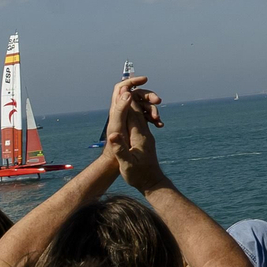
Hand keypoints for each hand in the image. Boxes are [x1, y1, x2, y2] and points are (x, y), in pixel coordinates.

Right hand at [107, 76, 165, 191]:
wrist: (153, 183)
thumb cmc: (139, 175)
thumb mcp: (127, 164)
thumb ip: (121, 149)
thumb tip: (113, 135)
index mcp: (139, 136)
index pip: (132, 113)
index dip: (126, 100)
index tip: (121, 87)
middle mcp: (144, 133)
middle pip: (138, 110)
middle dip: (132, 97)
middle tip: (124, 83)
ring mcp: (146, 136)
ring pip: (140, 115)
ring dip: (134, 104)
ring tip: (128, 93)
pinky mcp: (145, 140)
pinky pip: (140, 123)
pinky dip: (135, 114)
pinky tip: (131, 114)